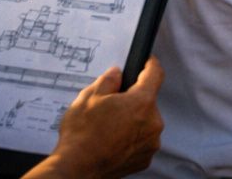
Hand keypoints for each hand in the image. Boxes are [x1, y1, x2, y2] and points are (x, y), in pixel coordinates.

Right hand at [42, 59, 163, 178]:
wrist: (76, 169)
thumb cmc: (81, 136)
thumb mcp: (89, 97)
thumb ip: (108, 80)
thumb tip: (116, 75)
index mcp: (142, 102)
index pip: (155, 74)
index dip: (150, 64)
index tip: (147, 62)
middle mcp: (152, 123)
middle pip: (148, 101)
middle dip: (132, 100)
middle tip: (111, 105)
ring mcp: (150, 143)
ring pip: (145, 122)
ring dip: (132, 121)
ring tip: (108, 127)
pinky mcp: (144, 159)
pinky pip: (141, 141)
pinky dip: (130, 139)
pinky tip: (112, 140)